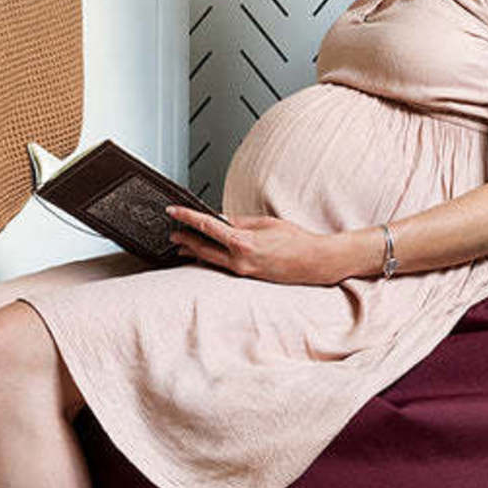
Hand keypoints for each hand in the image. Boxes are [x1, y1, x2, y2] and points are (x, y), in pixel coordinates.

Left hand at [165, 208, 341, 284]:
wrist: (315, 262)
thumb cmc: (297, 241)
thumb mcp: (266, 223)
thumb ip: (240, 222)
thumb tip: (220, 220)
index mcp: (242, 242)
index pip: (206, 226)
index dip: (186, 217)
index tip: (172, 211)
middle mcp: (239, 261)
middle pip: (202, 248)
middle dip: (184, 239)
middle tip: (172, 231)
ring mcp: (243, 271)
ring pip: (209, 260)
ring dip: (194, 252)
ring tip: (181, 245)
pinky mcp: (248, 277)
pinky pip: (222, 267)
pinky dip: (210, 259)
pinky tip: (204, 256)